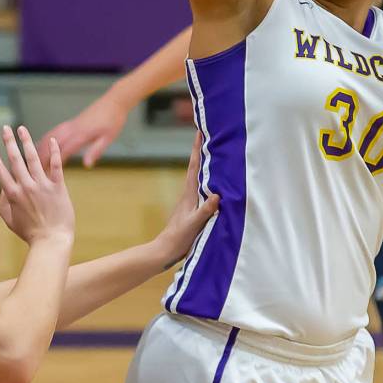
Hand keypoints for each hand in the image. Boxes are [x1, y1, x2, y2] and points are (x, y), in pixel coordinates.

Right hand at [0, 126, 74, 248]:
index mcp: (12, 194)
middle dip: (9, 142)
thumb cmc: (30, 232)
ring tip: (22, 129)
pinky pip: (56, 165)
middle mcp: (25, 187)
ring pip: (33, 158)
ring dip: (26, 142)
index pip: (0, 169)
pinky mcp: (58, 186)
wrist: (51, 240)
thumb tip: (0, 193)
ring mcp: (42, 185)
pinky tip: (52, 140)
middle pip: (15, 159)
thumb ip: (2, 205)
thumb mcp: (10, 220)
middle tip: (6, 128)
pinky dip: (54, 151)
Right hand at [37, 89, 129, 168]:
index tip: (45, 173)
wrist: (113, 102)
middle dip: (42, 157)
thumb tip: (87, 165)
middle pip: (52, 144)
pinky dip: (44, 140)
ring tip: (32, 160)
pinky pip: (53, 132)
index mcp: (82, 134)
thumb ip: (96, 151)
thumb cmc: (113, 120)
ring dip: (40, 148)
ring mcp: (70, 125)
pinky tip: (40, 145)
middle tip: (33, 169)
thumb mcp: (108, 138)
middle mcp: (72, 129)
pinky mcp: (70, 123)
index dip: (53, 162)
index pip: (64, 150)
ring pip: (50, 137)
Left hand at [152, 133, 218, 269]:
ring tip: (213, 152)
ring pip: (198, 177)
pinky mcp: (192, 208)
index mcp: (189, 194)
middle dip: (201, 151)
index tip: (200, 132)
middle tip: (208, 135)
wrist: (165, 250)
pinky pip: (202, 188)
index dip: (197, 150)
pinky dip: (207, 179)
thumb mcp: (194, 224)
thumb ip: (205, 210)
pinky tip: (213, 181)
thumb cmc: (180, 238)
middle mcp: (189, 194)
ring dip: (204, 164)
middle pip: (196, 167)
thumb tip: (216, 195)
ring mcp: (190, 201)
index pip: (194, 167)